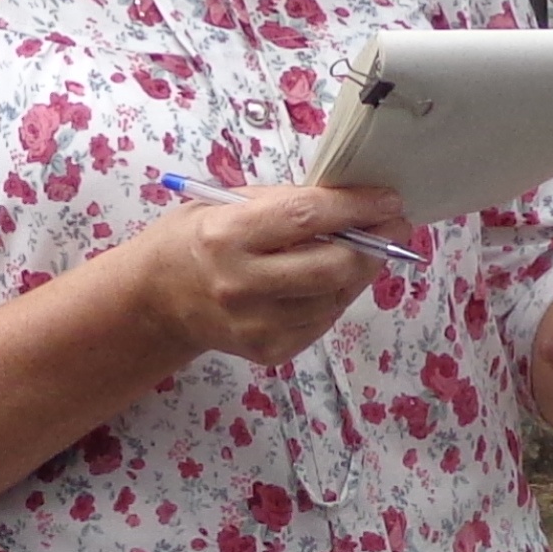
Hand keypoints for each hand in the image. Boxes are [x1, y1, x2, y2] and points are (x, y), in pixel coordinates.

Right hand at [119, 183, 416, 369]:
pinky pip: (322, 322)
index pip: (306, 218)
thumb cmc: (197, 239)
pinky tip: (335, 280)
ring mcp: (256, 325)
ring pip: (335, 299)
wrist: (158, 300)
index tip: (390, 199)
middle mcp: (241, 284)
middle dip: (373, 245)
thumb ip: (285, 204)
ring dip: (360, 272)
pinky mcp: (269, 351)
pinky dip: (337, 297)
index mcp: (227, 235)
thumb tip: (350, 200)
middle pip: (331, 267)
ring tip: (367, 249)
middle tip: (394, 226)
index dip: (356, 208)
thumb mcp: (228, 204)